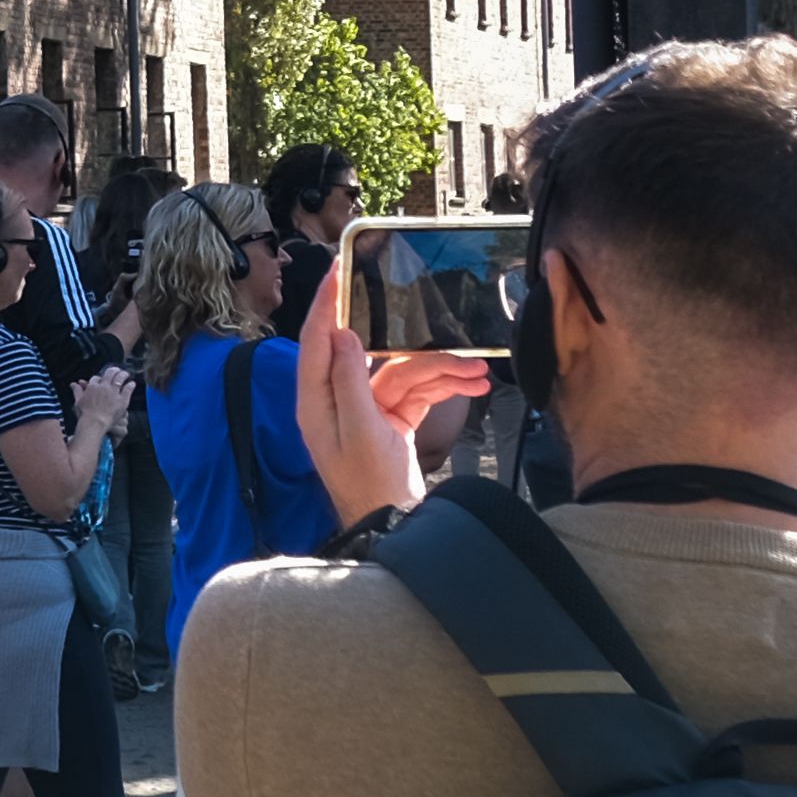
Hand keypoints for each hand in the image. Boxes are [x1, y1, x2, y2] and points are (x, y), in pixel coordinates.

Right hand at [73, 366, 138, 438]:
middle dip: (114, 370)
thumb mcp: (78, 401)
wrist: (95, 423)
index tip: (102, 379)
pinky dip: (131, 385)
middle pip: (110, 374)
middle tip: (117, 370)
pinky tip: (132, 383)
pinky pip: (128, 389)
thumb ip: (77, 391)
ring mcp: (114, 392)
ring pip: (120, 378)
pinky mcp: (122, 399)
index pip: (97, 377)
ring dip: (123, 374)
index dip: (99, 378)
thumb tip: (73, 384)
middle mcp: (104, 387)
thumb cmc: (85, 414)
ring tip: (125, 373)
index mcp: (93, 387)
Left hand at [295, 266, 481, 526]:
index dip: (327, 302)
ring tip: (479, 371)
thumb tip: (342, 334)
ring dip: (442, 369)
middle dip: (414, 344)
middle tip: (440, 320)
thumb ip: (349, 383)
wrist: (397, 529)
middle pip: (372, 352)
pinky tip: (475, 386)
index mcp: (317, 400)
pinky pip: (419, 392)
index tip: (340, 267)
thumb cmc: (371, 487)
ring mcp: (367, 410)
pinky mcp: (393, 421)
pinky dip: (445, 387)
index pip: (317, 338)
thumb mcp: (359, 433)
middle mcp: (337, 400)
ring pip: (405, 372)